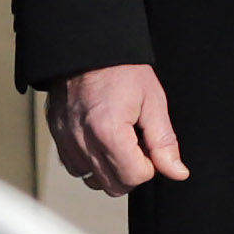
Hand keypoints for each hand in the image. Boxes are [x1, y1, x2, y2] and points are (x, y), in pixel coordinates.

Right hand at [52, 63, 185, 195]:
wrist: (87, 46)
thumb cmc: (121, 69)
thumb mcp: (153, 101)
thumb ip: (164, 142)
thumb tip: (177, 172)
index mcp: (109, 131)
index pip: (134, 177)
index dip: (149, 166)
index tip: (148, 145)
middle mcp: (83, 140)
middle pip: (112, 186)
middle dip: (130, 172)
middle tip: (136, 144)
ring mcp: (66, 139)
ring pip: (92, 180)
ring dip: (109, 169)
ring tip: (117, 141)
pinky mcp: (57, 135)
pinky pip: (74, 166)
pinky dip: (89, 161)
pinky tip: (99, 140)